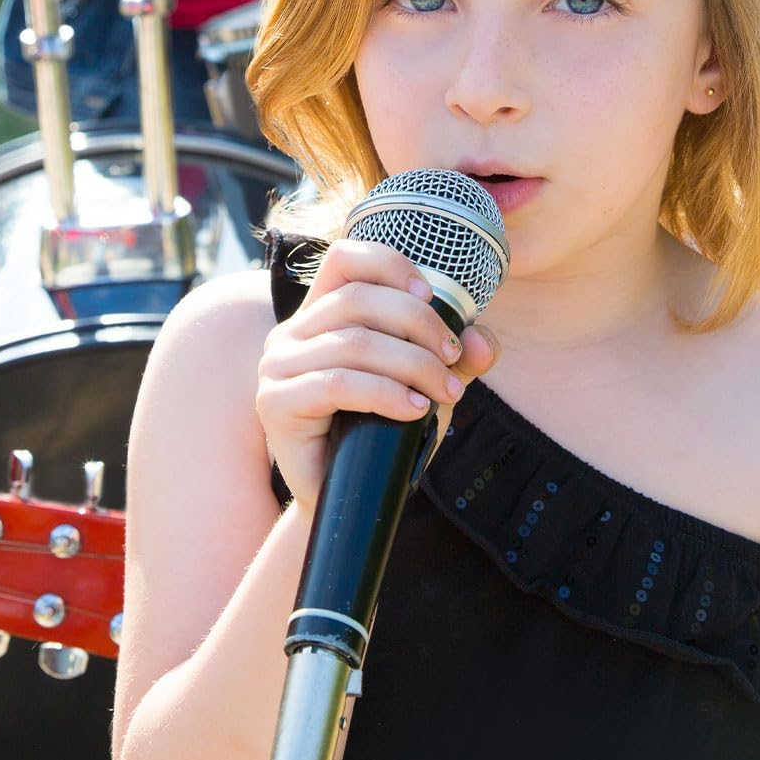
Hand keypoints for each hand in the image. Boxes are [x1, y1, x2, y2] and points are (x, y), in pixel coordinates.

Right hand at [255, 238, 500, 510]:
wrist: (347, 500)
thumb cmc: (381, 432)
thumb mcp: (426, 383)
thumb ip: (455, 356)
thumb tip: (483, 341)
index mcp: (320, 313)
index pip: (344, 259)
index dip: (389, 264)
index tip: (431, 294)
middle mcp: (292, 332)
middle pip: (357, 299)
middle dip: (418, 324)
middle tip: (454, 358)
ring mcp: (278, 367)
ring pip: (354, 344)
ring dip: (412, 364)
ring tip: (445, 392)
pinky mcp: (276, 404)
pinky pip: (337, 385)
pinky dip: (386, 394)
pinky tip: (415, 411)